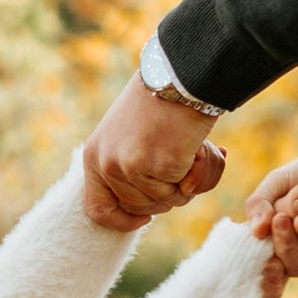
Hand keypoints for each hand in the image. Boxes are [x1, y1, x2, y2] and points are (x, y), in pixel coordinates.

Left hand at [82, 78, 225, 231]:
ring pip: (167, 202)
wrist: (179, 76)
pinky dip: (201, 173)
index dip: (124, 220)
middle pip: (141, 209)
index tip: (145, 218)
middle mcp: (107, 164)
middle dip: (169, 196)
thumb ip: (132, 168)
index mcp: (94, 156)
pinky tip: (202, 148)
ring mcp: (130, 167)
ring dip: (190, 182)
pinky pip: (186, 190)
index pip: (98, 210)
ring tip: (197, 150)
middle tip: (187, 168)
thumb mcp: (129, 137)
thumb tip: (153, 206)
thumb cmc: (162, 102)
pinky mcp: (157, 166)